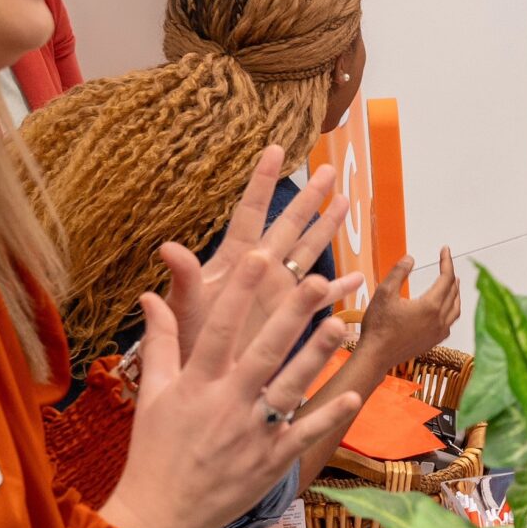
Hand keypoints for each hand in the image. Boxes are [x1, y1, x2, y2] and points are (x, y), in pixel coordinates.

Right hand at [103, 262, 364, 527]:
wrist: (164, 512)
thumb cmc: (156, 449)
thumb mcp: (154, 393)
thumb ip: (159, 342)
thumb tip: (150, 295)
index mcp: (196, 385)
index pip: (218, 330)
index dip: (239, 293)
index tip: (256, 258)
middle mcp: (226, 405)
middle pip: (264, 352)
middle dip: (290, 316)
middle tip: (316, 282)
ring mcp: (252, 433)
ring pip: (290, 387)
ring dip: (316, 356)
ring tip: (340, 323)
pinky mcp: (271, 460)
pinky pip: (304, 434)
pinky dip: (329, 416)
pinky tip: (354, 395)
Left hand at [156, 150, 348, 364]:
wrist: (202, 378)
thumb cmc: (188, 340)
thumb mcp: (186, 307)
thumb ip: (184, 278)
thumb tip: (166, 247)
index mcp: (235, 261)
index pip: (251, 212)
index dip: (262, 181)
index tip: (274, 149)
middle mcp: (260, 270)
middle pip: (289, 225)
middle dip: (309, 198)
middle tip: (329, 171)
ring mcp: (277, 291)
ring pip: (308, 251)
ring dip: (327, 229)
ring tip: (345, 203)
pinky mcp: (290, 316)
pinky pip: (321, 298)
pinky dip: (340, 289)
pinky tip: (360, 277)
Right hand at [358, 248, 460, 369]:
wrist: (376, 355)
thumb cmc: (378, 326)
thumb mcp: (384, 293)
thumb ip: (399, 272)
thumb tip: (410, 258)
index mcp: (430, 306)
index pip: (446, 278)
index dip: (446, 262)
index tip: (445, 250)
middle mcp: (439, 320)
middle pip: (453, 292)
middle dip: (451, 275)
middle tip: (446, 263)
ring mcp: (438, 332)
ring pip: (455, 309)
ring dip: (455, 293)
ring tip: (453, 282)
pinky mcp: (434, 341)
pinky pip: (450, 322)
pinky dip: (452, 310)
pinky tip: (445, 308)